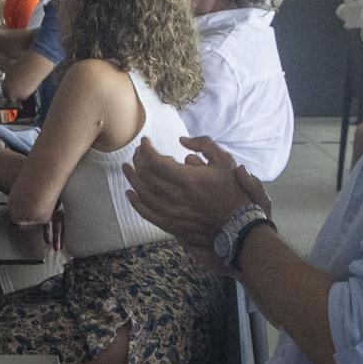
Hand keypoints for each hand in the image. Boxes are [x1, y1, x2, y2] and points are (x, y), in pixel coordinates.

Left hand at [122, 136, 254, 250]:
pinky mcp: (169, 223)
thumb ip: (204, 145)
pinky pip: (146, 212)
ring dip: (132, 178)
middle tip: (138, 152)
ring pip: (142, 192)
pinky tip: (130, 193)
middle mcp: (175, 195)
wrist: (235, 223)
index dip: (146, 149)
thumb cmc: (230, 190)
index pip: (155, 161)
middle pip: (146, 175)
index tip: (145, 141)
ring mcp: (170, 211)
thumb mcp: (224, 161)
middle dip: (138, 159)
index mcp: (187, 179)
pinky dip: (135, 202)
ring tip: (126, 167)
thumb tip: (182, 140)